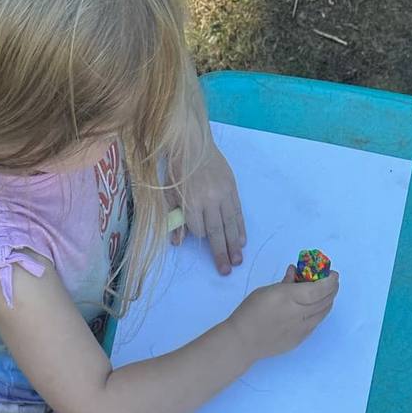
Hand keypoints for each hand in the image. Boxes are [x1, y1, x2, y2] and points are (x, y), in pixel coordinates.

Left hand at [166, 140, 244, 274]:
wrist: (193, 142)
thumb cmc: (177, 169)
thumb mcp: (169, 193)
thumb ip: (173, 218)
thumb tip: (176, 242)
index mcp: (191, 202)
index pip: (199, 229)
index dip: (200, 236)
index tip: (202, 238)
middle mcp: (209, 200)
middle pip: (216, 232)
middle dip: (221, 253)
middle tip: (226, 270)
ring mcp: (223, 194)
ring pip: (230, 225)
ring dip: (234, 245)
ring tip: (238, 260)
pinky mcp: (232, 189)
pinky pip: (238, 213)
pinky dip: (240, 228)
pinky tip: (242, 241)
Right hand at [229, 266, 339, 363]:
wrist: (243, 341)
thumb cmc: (250, 312)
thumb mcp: (266, 291)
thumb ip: (285, 282)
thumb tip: (295, 272)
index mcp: (289, 297)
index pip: (319, 289)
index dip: (330, 281)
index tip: (333, 274)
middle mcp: (299, 313)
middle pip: (325, 301)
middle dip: (332, 289)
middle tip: (332, 282)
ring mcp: (301, 329)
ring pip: (323, 313)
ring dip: (328, 301)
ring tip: (325, 294)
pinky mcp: (300, 339)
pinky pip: (315, 324)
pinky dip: (319, 313)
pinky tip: (314, 309)